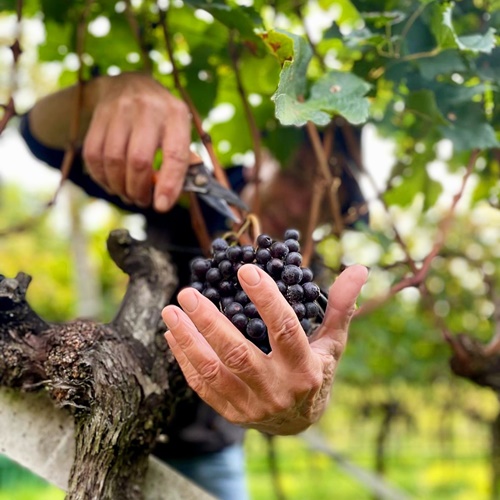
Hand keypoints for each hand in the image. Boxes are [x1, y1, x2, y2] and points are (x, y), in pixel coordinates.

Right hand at [82, 73, 191, 210]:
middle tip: (142, 200)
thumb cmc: (161, 117)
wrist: (129, 84)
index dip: (168, 185)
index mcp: (176, 115)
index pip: (175, 155)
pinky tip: (112, 183)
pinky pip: (94, 155)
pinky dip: (102, 177)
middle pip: (139, 160)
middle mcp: (148, 108)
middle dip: (139, 190)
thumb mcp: (179, 130)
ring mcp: (120, 110)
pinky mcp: (99, 116)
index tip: (161, 206)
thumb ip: (182, 160)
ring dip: (120, 187)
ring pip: (114, 160)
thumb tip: (172, 195)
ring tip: (128, 193)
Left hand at [162, 263, 367, 434]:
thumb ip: (340, 306)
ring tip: (171, 310)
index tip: (246, 271)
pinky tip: (172, 333)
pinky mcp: (230, 412)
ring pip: (213, 370)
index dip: (266, 300)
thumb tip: (359, 269)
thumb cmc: (316, 371)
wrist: (299, 421)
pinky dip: (184, 358)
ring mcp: (251, 404)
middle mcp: (277, 389)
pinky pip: (202, 385)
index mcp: (305, 369)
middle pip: (238, 353)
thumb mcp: (332, 342)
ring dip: (188, 339)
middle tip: (189, 292)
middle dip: (210, 322)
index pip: (284, 331)